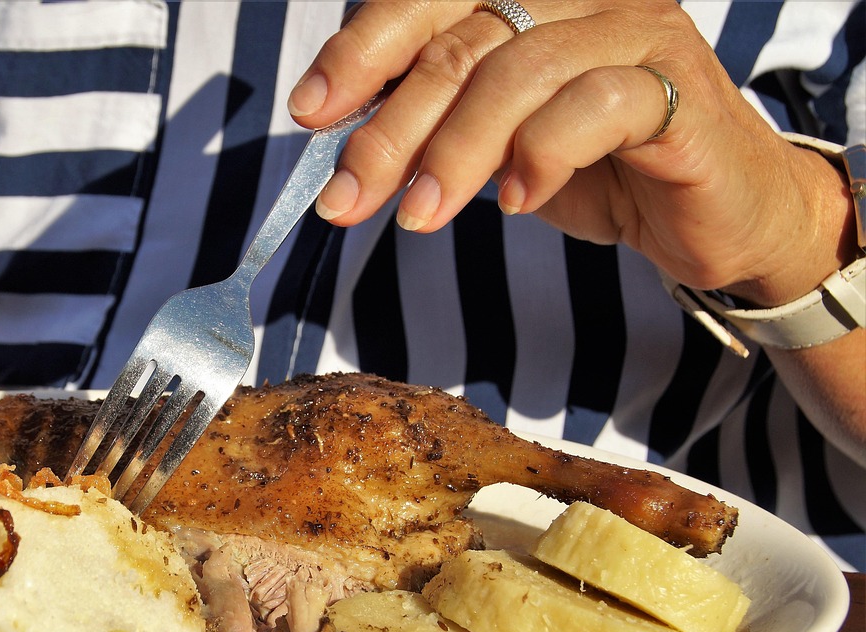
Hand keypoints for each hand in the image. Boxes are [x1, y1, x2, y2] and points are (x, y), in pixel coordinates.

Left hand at [289, 0, 855, 308]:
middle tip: (346, 196)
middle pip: (461, 41)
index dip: (361, 49)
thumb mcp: (493, 142)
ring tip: (418, 216)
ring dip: (454, 153)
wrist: (715, 214)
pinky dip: (543, 154)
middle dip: (389, 126)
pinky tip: (517, 202)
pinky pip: (597, 105)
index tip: (309, 112)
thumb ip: (430, 120)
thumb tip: (337, 134)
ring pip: (519, 71)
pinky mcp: (677, 87)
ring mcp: (635, 31)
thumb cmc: (595, 169)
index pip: (430, 1)